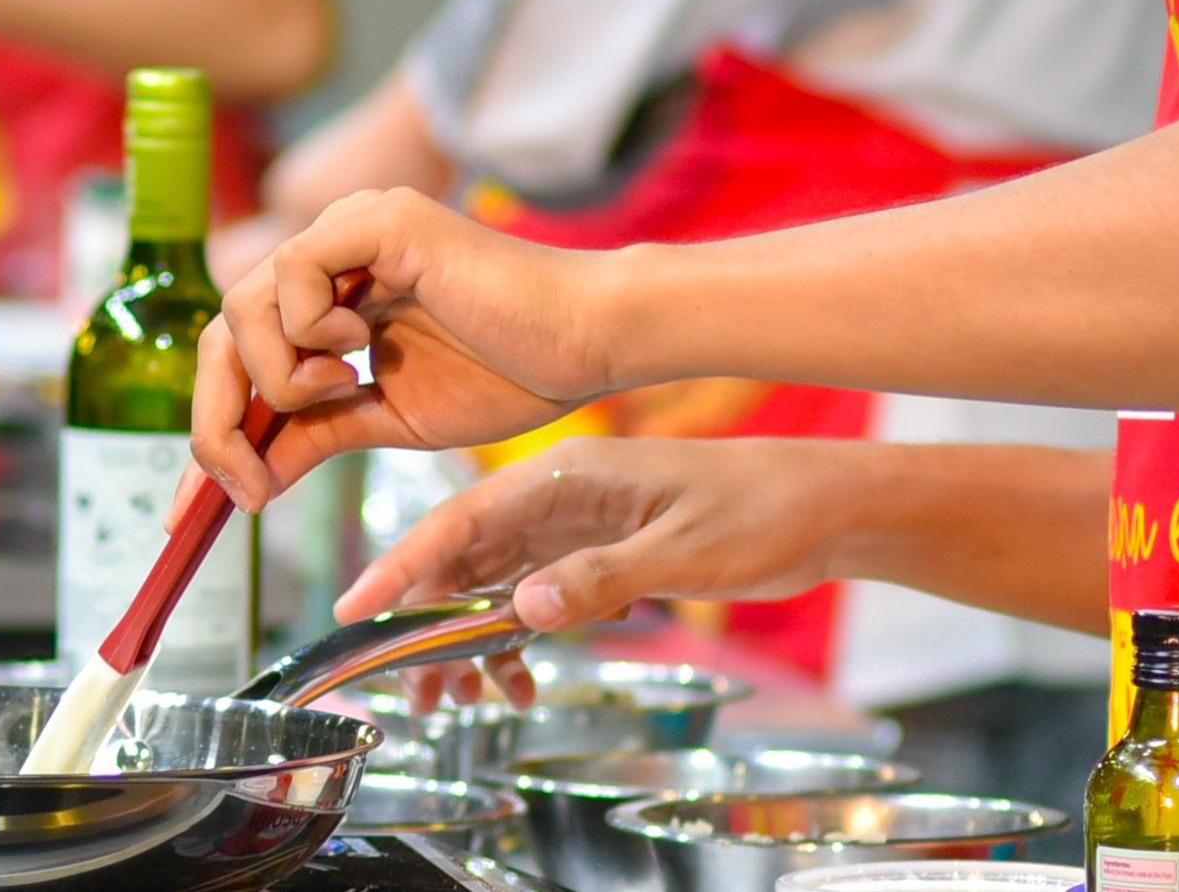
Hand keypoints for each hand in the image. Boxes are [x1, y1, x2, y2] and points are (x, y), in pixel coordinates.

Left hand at [186, 188, 619, 509]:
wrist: (587, 348)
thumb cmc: (511, 375)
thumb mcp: (389, 420)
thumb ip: (316, 436)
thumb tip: (248, 480)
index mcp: (333, 292)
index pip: (239, 353)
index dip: (213, 426)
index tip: (201, 508)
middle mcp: (333, 250)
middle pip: (222, 331)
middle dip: (218, 419)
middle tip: (246, 485)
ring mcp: (353, 227)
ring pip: (242, 304)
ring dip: (273, 376)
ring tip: (337, 395)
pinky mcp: (380, 220)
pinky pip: (292, 269)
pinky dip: (305, 330)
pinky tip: (358, 352)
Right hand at [341, 437, 870, 634]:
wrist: (823, 505)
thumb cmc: (762, 511)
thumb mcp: (683, 549)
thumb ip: (600, 579)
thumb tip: (520, 614)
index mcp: (569, 475)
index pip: (462, 520)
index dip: (403, 565)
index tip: (355, 609)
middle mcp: (561, 496)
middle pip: (465, 557)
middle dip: (426, 621)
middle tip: (404, 686)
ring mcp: (578, 524)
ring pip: (493, 584)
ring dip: (467, 641)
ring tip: (448, 703)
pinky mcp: (600, 551)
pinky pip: (534, 597)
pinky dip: (515, 641)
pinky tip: (515, 683)